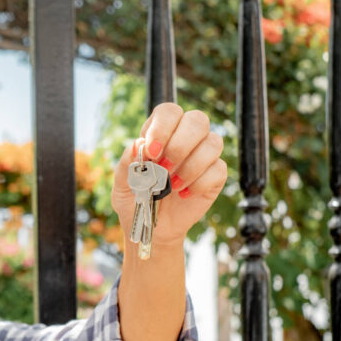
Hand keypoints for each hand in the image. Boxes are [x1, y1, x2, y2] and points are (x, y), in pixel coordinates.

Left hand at [111, 103, 226, 247]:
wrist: (152, 228)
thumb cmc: (135, 201)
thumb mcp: (121, 186)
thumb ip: (126, 165)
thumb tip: (137, 144)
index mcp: (159, 133)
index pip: (168, 111)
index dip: (163, 127)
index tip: (152, 152)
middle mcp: (184, 138)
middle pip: (197, 120)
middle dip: (180, 145)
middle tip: (164, 169)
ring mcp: (202, 155)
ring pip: (213, 142)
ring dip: (191, 166)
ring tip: (171, 186)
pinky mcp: (215, 175)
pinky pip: (218, 168)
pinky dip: (199, 183)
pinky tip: (184, 194)